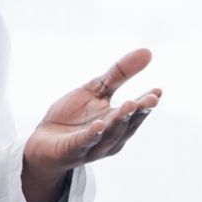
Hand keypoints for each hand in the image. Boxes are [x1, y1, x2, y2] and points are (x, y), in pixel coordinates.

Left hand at [20, 49, 160, 201]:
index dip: (146, 103)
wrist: (44, 142)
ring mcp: (92, 146)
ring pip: (109, 134)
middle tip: (150, 99)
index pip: (136, 113)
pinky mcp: (72, 150)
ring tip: (130, 105)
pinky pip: (83, 142)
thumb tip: (148, 51)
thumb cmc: (73, 116)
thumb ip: (120, 73)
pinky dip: (92, 135)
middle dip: (138, 112)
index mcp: (118, 122)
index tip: (158, 91)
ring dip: (119, 121)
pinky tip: (98, 125)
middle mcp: (110, 137)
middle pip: (126, 124)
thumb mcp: (97, 89)